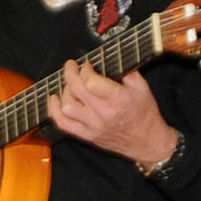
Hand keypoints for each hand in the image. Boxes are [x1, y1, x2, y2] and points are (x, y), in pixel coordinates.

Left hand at [46, 58, 177, 166]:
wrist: (146, 141)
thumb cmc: (144, 113)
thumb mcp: (143, 88)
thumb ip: (127, 72)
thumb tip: (110, 59)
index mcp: (120, 100)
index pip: (93, 83)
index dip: (86, 70)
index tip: (88, 65)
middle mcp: (104, 114)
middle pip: (77, 91)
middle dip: (70, 74)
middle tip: (71, 66)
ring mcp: (93, 126)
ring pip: (68, 107)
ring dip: (65, 91)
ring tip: (70, 84)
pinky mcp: (86, 135)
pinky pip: (63, 124)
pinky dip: (54, 110)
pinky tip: (54, 99)